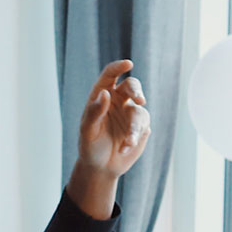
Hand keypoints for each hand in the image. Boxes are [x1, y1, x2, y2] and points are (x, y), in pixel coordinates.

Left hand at [66, 59, 151, 219]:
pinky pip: (143, 127)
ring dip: (135, 126)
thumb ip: (94, 112)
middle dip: (137, 91)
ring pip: (140, 110)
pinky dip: (135, 138)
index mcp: (102, 95)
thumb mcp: (87, 130)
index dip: (119, 67)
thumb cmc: (90, 146)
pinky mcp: (141, 128)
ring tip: (128, 141)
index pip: (110, 75)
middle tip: (140, 99)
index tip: (128, 63)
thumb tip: (105, 93)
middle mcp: (119, 100)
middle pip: (132, 86)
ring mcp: (131, 113)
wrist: (101, 167)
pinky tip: (124, 148)